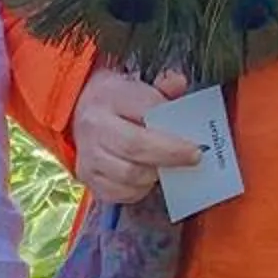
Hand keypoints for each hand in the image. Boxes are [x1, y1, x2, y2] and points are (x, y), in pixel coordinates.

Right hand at [71, 67, 203, 205]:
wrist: (80, 112)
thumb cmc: (117, 101)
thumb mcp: (137, 86)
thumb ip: (163, 88)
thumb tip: (179, 83)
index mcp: (109, 96)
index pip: (146, 111)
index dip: (173, 127)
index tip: (197, 141)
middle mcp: (94, 126)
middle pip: (135, 146)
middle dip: (170, 155)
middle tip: (194, 158)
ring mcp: (88, 155)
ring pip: (129, 174)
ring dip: (155, 175)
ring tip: (168, 169)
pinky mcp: (88, 178)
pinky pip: (120, 193)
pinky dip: (139, 190)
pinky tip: (147, 180)